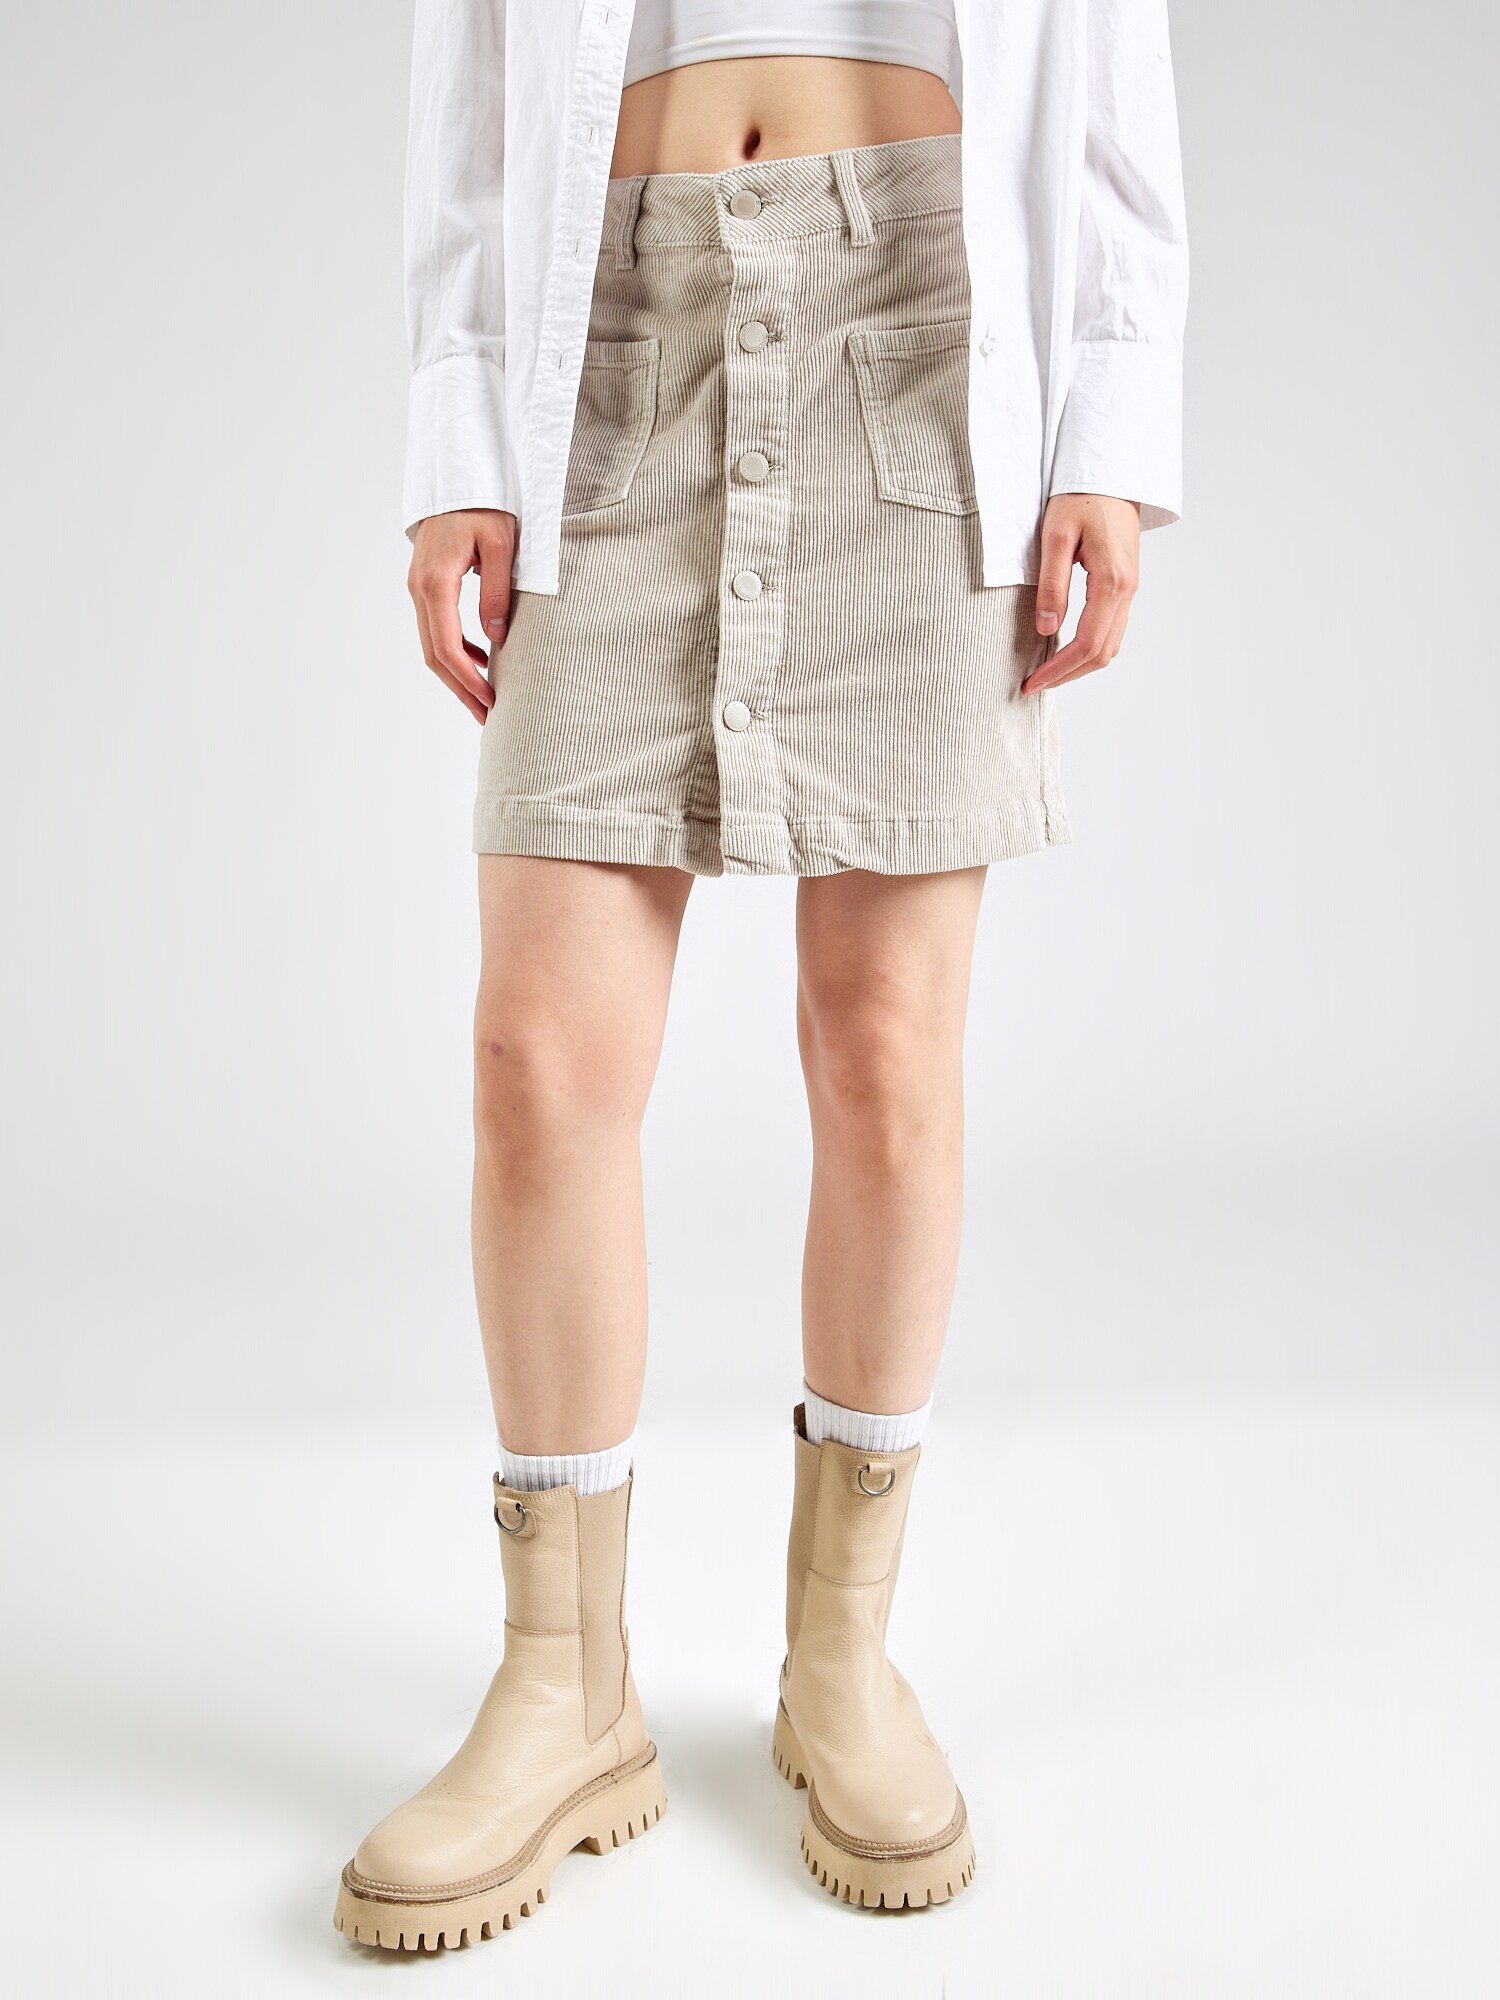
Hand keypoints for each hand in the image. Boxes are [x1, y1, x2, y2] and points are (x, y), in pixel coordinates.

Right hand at [408, 509, 516, 721]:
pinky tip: (480, 661)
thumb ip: (497, 591)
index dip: (469, 681)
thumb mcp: (501, 544)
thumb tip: (496, 638)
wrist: (458, 475)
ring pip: (432, 645)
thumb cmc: (484, 504)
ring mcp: (418, 587)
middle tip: (487, 717)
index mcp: (436, 583)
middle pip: (435, 655)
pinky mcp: (425, 584)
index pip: (448, 648)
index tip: (491, 702)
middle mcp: (420, 589)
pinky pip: (436, 627)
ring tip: (483, 700)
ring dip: (456, 675)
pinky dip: (455, 651)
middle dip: (460, 690)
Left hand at [1022, 494, 1139, 694]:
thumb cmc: (1081, 497)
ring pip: (1110, 645)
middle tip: (1034, 685)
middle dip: (1068, 675)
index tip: (1032, 682)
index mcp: (1112, 581)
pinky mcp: (1124, 586)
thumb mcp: (1056, 536)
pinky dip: (1089, 648)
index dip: (1059, 669)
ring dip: (1079, 665)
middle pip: (1102, 653)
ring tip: (1046, 673)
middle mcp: (1127, 591)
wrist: (1111, 474)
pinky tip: (1064, 649)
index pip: (1087, 643)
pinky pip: (1111, 629)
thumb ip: (1053, 584)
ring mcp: (1129, 590)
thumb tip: (1048, 628)